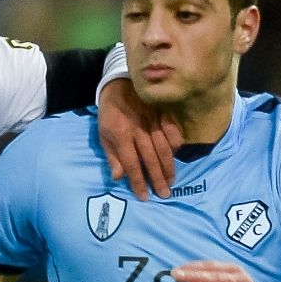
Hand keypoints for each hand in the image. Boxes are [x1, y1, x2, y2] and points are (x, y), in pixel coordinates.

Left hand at [98, 77, 183, 199]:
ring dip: (168, 166)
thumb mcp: (103, 135)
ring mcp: (152, 121)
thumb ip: (112, 156)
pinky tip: (177, 155)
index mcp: (121, 136)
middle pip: (150, 159)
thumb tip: (118, 177)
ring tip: (171, 181)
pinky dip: (176, 144)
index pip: (131, 164)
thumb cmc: (109, 114)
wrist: (118, 85)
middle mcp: (138, 130)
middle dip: (157, 178)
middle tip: (164, 194)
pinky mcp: (161, 114)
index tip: (144, 196)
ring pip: (164, 148)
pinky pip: (172, 131)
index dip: (138, 182)